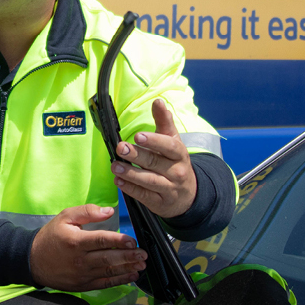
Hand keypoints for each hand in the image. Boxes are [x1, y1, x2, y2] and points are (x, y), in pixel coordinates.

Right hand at [29, 204, 146, 290]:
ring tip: (141, 265)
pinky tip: (131, 276)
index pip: (101, 240)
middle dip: (128, 257)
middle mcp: (79, 260)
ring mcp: (82, 275)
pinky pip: (104, 284)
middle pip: (108, 258)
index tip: (132, 241)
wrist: (32, 260)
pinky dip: (119, 281)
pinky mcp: (82, 285)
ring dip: (127, 269)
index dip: (119, 241)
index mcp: (75, 242)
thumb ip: (86, 212)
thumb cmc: (50, 237)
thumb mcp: (64, 217)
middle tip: (143, 254)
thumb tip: (109, 211)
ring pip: (109, 272)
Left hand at [112, 98, 197, 217]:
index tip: (138, 135)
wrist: (189, 195)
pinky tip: (119, 181)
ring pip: (150, 181)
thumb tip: (158, 101)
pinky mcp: (160, 203)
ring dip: (130, 174)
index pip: (169, 146)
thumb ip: (164, 122)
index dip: (154, 141)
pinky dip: (130, 189)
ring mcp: (169, 188)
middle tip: (120, 148)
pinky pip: (144, 196)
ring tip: (115, 166)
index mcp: (180, 154)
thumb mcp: (173, 142)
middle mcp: (177, 172)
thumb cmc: (175, 163)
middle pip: (155, 163)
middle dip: (137, 155)